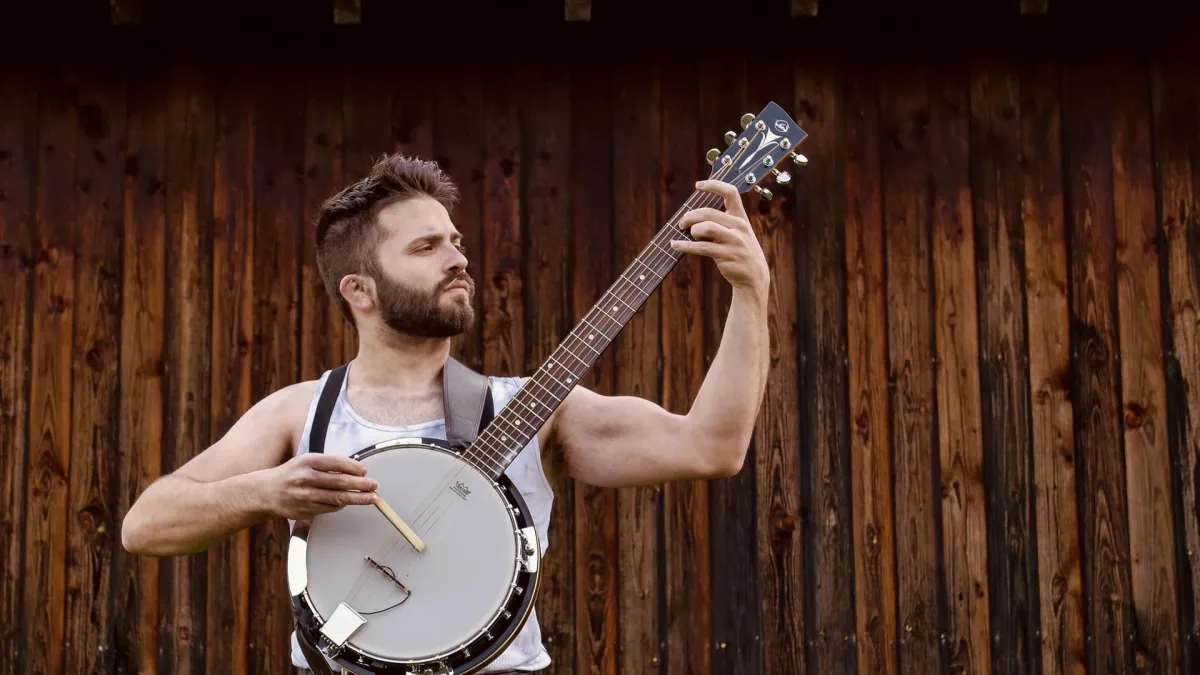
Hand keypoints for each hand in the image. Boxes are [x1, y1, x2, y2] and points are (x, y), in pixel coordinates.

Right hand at [260, 453, 379, 519]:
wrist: (266, 492)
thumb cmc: (292, 473)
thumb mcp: (306, 461)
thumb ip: (328, 464)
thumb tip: (356, 469)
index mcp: (308, 461)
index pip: (337, 462)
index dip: (354, 467)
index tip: (365, 471)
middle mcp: (306, 478)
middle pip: (340, 482)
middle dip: (361, 484)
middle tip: (374, 486)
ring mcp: (305, 496)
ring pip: (337, 498)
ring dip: (357, 498)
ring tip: (371, 498)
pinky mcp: (305, 511)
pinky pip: (329, 508)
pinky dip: (341, 505)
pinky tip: (349, 502)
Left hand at [671, 180, 769, 293]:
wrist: (755, 275)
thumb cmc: (740, 250)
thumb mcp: (738, 232)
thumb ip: (722, 222)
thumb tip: (693, 215)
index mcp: (741, 217)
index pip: (730, 192)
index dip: (714, 185)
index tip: (698, 185)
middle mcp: (739, 226)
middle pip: (709, 213)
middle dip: (691, 216)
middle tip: (682, 223)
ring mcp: (734, 241)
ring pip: (706, 228)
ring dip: (692, 230)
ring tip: (687, 234)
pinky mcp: (726, 256)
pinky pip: (702, 248)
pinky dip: (685, 245)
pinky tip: (675, 244)